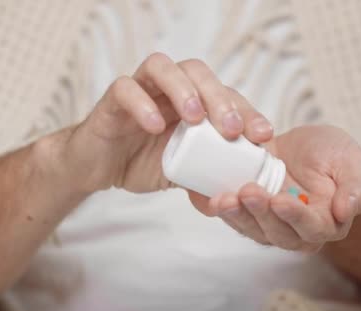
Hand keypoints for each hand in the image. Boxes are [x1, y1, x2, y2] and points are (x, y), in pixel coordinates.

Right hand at [62, 53, 274, 192]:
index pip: (225, 94)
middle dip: (219, 98)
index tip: (262, 136)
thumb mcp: (183, 172)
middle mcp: (168, 89)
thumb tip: (238, 193)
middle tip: (232, 129)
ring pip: (162, 67)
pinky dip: (142, 104)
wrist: (98, 168)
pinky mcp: (112, 100)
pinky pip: (125, 89)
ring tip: (194, 118)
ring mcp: (140, 89)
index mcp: (191, 101)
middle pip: (197, 72)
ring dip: (183, 89)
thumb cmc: (142, 162)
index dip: (247, 111)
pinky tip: (155, 126)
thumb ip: (207, 175)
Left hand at [189, 125, 360, 252]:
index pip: (312, 227)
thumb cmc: (333, 155)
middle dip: (261, 214)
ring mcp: (271, 225)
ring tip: (224, 198)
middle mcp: (298, 232)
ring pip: (253, 230)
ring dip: (238, 216)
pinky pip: (236, 218)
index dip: (295, 216)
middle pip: (278, 233)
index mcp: (328, 223)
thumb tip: (348, 211)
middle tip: (248, 191)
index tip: (280, 200)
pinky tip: (213, 197)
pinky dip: (223, 210)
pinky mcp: (250, 215)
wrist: (306, 147)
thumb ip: (357, 187)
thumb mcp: (352, 161)